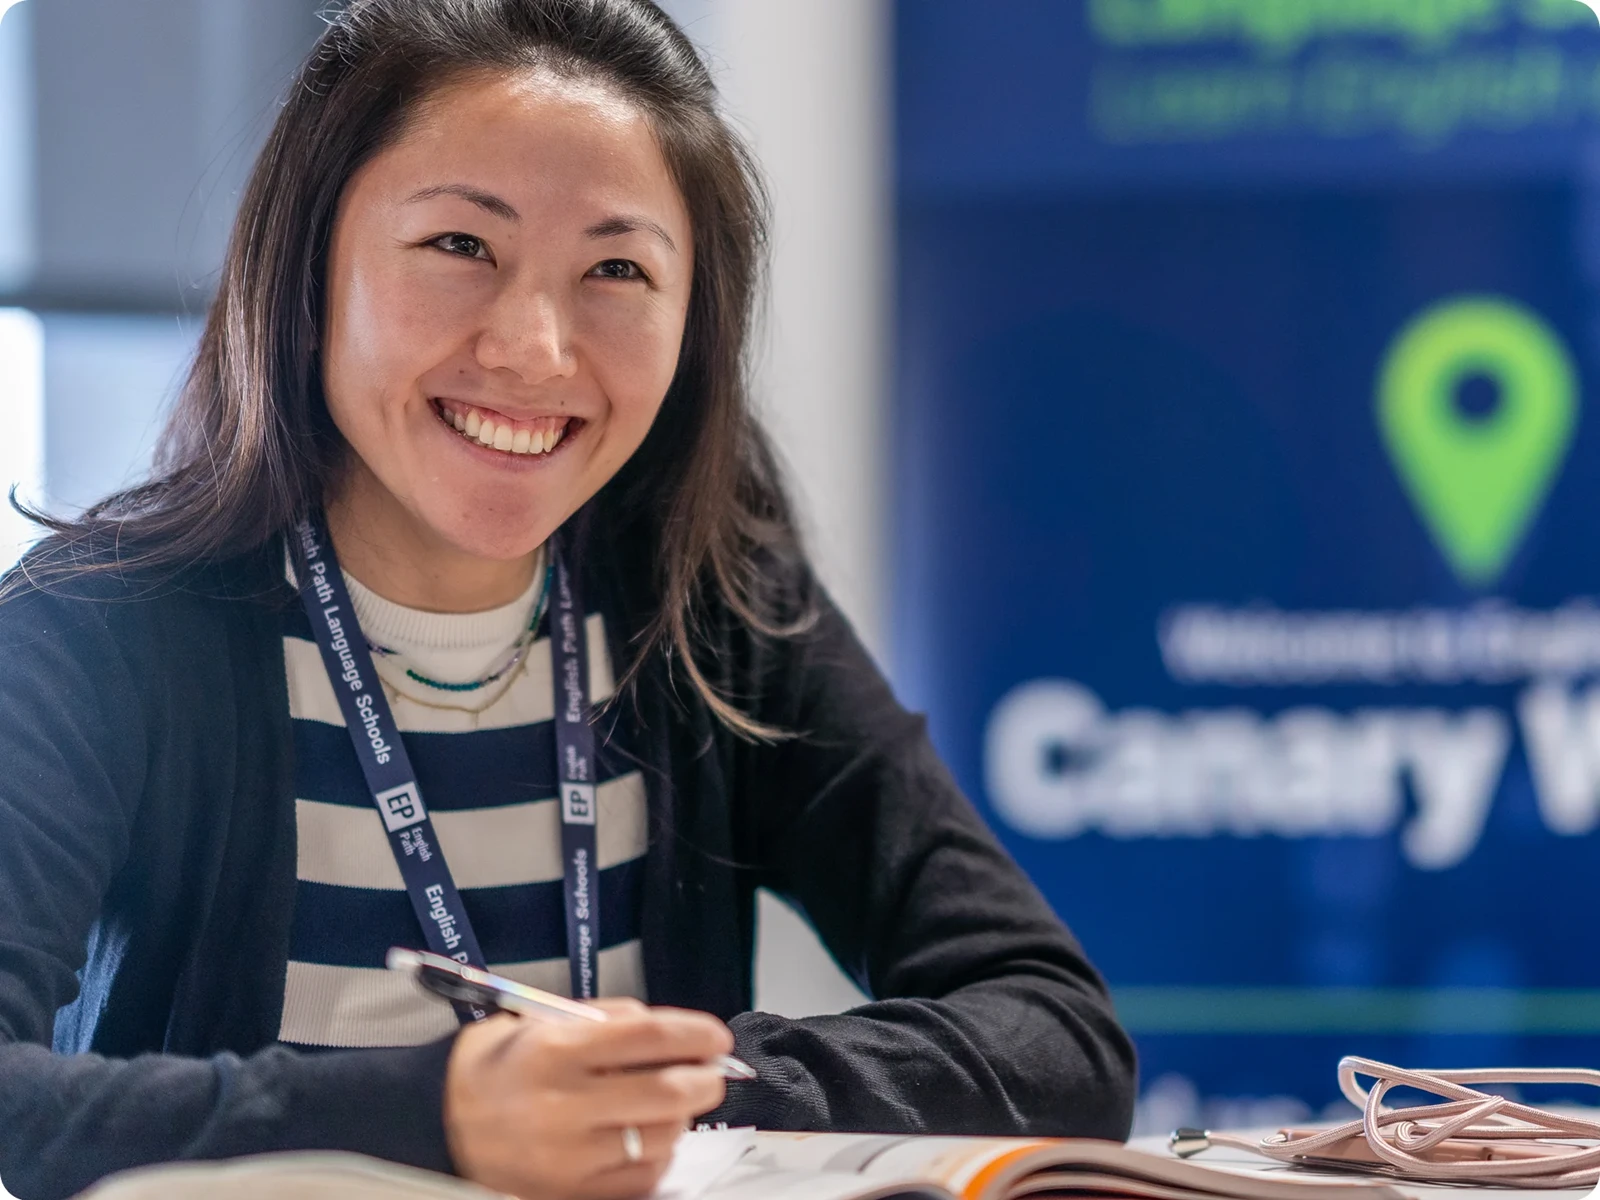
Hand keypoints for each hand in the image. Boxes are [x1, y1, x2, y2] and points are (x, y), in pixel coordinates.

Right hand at [443, 998, 732, 1199]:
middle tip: (709, 1072)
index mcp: (554, 1050)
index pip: (649, 1036)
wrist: (434, 1124)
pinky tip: (645, 1139)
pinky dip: (656, 1156)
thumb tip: (666, 1031)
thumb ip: (604, 1020)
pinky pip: (640, 1179)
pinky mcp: (569, 1195)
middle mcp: (562, 1105)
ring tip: (671, 1105)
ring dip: (681, 1118)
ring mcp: (567, 1158)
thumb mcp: (538, 1021)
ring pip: (660, 1138)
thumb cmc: (492, 1067)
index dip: (696, 1034)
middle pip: (667, 1091)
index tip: (715, 1037)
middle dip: (704, 1079)